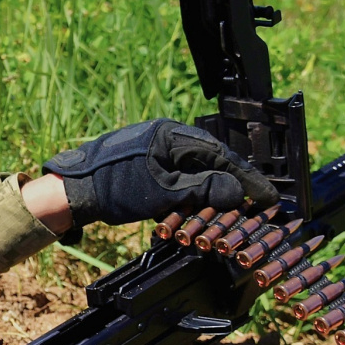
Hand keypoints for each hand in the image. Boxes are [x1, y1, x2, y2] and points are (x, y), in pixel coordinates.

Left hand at [42, 119, 278, 226]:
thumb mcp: (165, 193)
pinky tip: (203, 204)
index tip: (268, 197)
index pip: (222, 155)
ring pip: (198, 167)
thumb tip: (238, 191)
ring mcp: (158, 146)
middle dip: (236, 183)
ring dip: (215, 188)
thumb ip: (203, 190)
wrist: (76, 189)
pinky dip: (195, 188)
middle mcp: (169, 135)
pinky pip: (182, 172)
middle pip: (213, 160)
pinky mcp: (150, 160)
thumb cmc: (115, 188)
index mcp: (174, 136)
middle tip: (257, 204)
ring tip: (234, 208)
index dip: (248, 178)